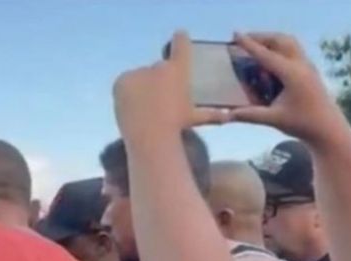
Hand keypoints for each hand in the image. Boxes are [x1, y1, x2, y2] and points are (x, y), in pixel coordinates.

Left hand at [113, 31, 228, 139]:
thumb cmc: (177, 125)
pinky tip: (133, 106)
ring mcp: (138, 72)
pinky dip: (128, 92)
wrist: (149, 136)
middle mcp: (158, 66)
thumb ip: (211, 115)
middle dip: (158, 80)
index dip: (181, 38)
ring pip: (141, 76)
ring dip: (142, 86)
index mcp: (178, 69)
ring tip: (145, 107)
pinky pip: (126, 84)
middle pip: (158, 68)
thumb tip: (228, 117)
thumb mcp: (194, 118)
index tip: (180, 34)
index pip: (181, 44)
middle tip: (158, 99)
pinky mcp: (122, 80)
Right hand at [230, 32, 344, 143]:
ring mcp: (308, 66)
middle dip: (261, 37)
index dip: (248, 44)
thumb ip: (249, 115)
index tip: (235, 34)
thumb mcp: (273, 119)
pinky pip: (294, 51)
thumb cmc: (302, 124)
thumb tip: (227, 115)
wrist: (328, 128)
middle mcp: (301, 65)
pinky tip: (271, 58)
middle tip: (244, 39)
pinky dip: (280, 48)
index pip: (265, 54)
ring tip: (257, 45)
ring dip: (272, 40)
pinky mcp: (310, 70)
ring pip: (289, 43)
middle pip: (280, 40)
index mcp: (291, 74)